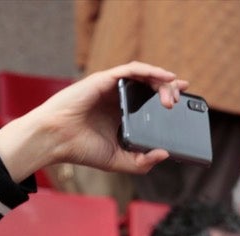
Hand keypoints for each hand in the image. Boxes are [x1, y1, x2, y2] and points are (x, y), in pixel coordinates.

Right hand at [0, 61, 185, 182]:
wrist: (56, 140)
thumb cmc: (81, 149)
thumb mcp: (118, 161)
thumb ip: (141, 162)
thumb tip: (165, 154)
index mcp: (120, 114)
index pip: (148, 102)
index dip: (167, 99)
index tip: (183, 103)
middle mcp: (117, 98)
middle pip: (150, 86)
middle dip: (169, 90)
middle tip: (178, 102)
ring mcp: (111, 87)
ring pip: (143, 75)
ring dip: (162, 81)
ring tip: (173, 93)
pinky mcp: (104, 79)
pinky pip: (131, 69)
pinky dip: (150, 70)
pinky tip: (164, 76)